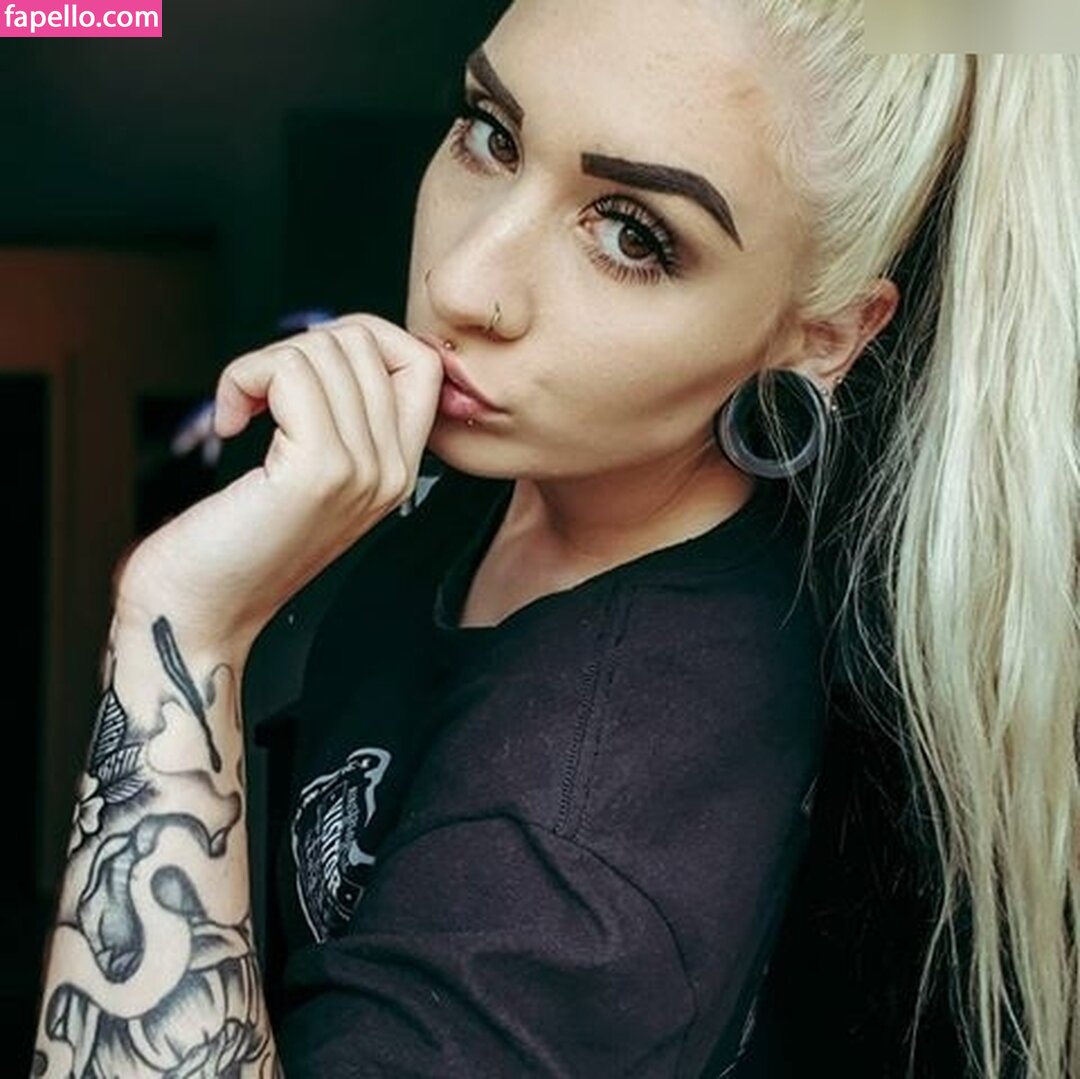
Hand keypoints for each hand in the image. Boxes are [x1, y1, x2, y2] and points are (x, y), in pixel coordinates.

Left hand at [116, 314, 442, 655]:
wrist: (200, 610)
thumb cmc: (238, 543)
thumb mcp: (311, 477)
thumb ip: (343, 419)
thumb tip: (336, 345)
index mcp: (400, 471)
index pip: (422, 362)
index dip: (363, 337)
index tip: (308, 365)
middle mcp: (392, 471)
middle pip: (366, 342)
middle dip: (297, 346)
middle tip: (262, 392)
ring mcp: (362, 471)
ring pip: (324, 350)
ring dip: (262, 365)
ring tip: (243, 410)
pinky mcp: (318, 470)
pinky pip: (289, 373)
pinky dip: (243, 378)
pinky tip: (230, 421)